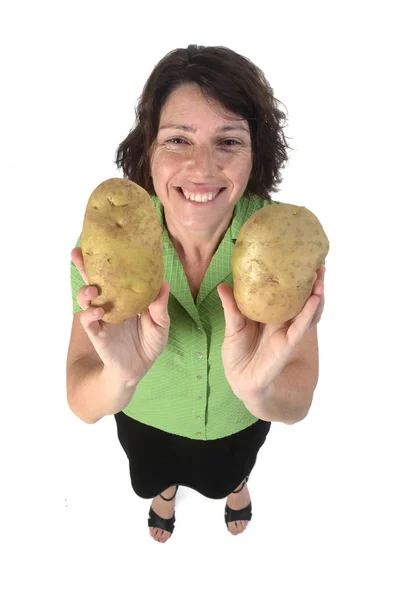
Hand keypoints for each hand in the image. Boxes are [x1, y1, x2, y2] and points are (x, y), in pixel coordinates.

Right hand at [71, 247, 169, 382]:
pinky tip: (98, 310)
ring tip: (92, 288)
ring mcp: (102, 318)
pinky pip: (89, 321)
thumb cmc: (149, 343)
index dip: (106, 259)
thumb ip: (160, 307)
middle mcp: (109, 303)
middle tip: (77, 253)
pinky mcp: (98, 334)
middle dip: (83, 266)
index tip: (103, 242)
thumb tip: (163, 284)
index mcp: (124, 297)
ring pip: (86, 299)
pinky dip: (90, 314)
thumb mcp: (161, 324)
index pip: (113, 274)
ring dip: (85, 290)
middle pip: (93, 280)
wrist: (138, 369)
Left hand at [217, 266, 325, 398]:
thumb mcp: (233, 326)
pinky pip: (300, 326)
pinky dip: (308, 313)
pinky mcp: (287, 343)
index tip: (300, 259)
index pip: (285, 292)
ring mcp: (287, 331)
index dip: (294, 278)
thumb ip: (231, 307)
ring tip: (321, 278)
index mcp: (269, 313)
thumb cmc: (237, 353)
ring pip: (306, 310)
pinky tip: (315, 300)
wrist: (240, 380)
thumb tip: (223, 284)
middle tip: (319, 264)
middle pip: (301, 298)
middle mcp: (281, 320)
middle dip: (312, 282)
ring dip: (315, 294)